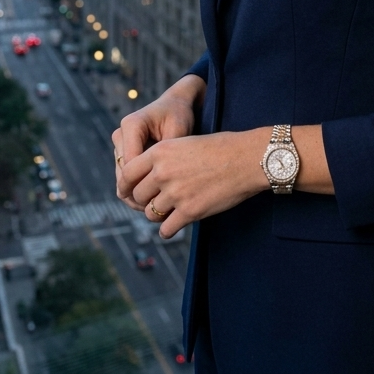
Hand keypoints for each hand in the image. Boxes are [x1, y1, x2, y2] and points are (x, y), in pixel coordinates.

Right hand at [111, 74, 205, 211]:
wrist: (175, 105)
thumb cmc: (180, 116)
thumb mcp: (179, 132)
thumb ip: (168, 156)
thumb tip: (160, 183)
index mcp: (131, 126)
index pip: (131, 166)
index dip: (144, 186)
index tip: (162, 199)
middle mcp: (120, 136)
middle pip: (123, 176)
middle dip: (139, 195)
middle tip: (159, 212)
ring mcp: (119, 146)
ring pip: (122, 181)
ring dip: (137, 196)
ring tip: (158, 210)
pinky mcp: (123, 155)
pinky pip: (127, 179)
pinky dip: (138, 191)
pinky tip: (155, 201)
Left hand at [117, 129, 270, 237]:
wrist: (247, 158)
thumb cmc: (220, 148)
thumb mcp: (185, 143)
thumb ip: (163, 159)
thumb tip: (147, 177)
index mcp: (160, 152)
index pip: (127, 174)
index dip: (127, 186)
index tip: (130, 191)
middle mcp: (163, 172)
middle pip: (137, 196)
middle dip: (145, 200)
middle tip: (157, 200)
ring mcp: (176, 193)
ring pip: (150, 214)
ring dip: (158, 214)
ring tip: (170, 209)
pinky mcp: (190, 211)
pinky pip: (166, 229)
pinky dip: (169, 229)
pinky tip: (177, 223)